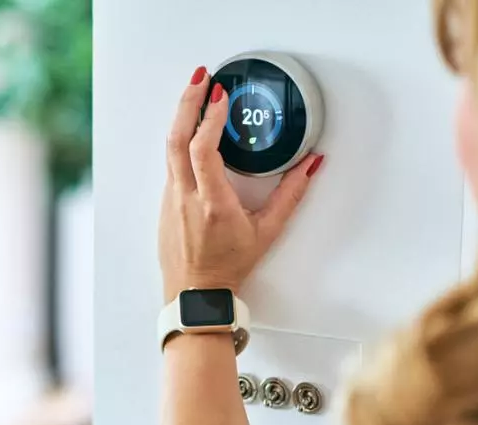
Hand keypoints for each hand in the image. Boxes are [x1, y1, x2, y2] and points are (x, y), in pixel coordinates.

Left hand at [159, 66, 324, 301]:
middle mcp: (186, 198)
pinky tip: (192, 127)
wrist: (196, 293)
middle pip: (176, 140)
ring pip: (169, 149)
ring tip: (196, 93)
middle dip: (188, 103)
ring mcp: (171, 199)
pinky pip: (170, 163)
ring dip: (182, 117)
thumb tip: (312, 164)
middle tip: (202, 78)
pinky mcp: (166, 201)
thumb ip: (291, 195)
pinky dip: (180, 138)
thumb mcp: (267, 232)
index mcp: (212, 204)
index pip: (202, 151)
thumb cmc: (229, 266)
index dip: (209, 120)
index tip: (221, 97)